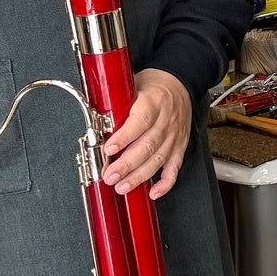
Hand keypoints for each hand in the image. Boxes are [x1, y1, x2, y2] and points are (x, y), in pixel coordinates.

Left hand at [104, 68, 192, 195]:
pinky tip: (153, 192)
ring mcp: (174, 135)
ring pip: (158, 159)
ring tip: (122, 186)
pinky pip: (174, 168)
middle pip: (147, 146)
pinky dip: (165, 183)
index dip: (124, 137)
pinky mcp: (180, 146)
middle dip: (127, 164)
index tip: (108, 148)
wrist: (179, 83)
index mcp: (153, 102)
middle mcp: (166, 120)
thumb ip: (118, 106)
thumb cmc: (153, 86)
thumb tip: (97, 124)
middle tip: (110, 176)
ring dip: (139, 176)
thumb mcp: (132, 87)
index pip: (140, 122)